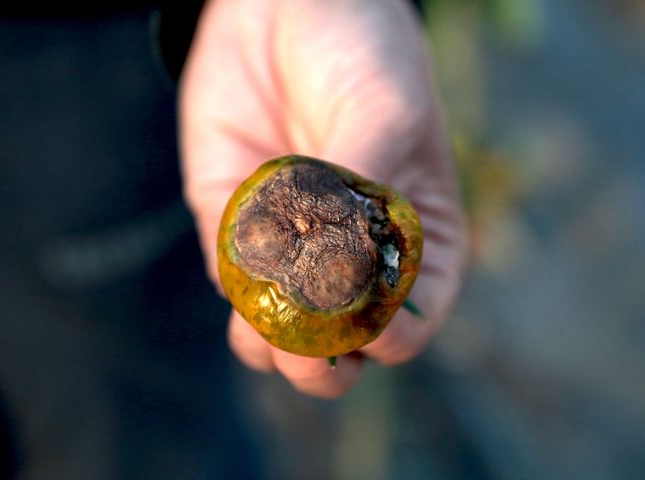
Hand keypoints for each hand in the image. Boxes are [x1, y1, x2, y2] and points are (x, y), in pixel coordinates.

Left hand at [179, 0, 466, 397]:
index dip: (391, 339)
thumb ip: (362, 195)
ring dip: (267, 343)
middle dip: (321, 364)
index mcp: (413, 242)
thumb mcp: (381, 114)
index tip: (367, 321)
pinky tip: (248, 235)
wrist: (282, 5)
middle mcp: (352, 258)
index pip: (410, 324)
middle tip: (303, 347)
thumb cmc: (361, 52)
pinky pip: (231, 280)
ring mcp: (292, 249)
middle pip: (340, 350)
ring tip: (263, 313)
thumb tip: (337, 280)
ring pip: (277, 336)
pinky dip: (234, 277)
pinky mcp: (237, 231)